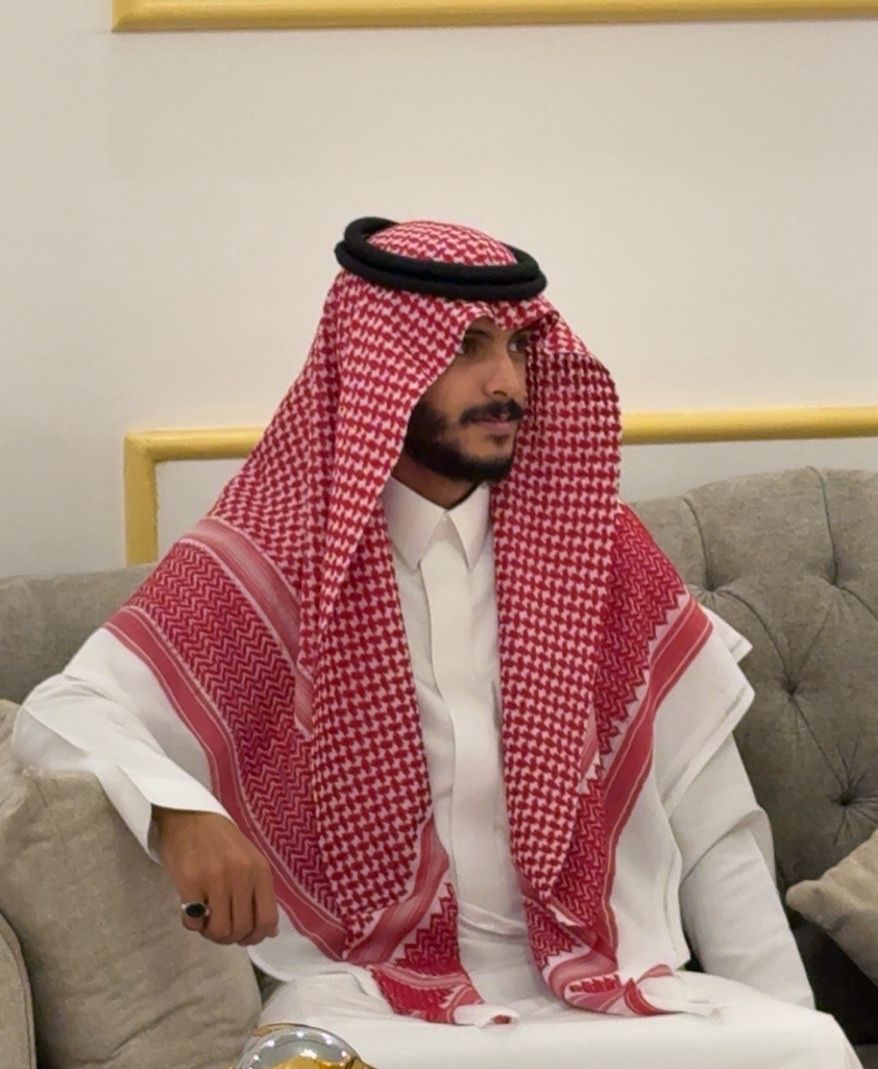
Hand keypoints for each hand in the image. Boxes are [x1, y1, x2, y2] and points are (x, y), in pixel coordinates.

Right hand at [154, 807, 279, 945]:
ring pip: (219, 930)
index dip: (255, 937)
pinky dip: (192, 924)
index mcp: (260, 871)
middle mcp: (241, 875)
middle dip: (230, 937)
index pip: (266, 920)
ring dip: (211, 933)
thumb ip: (261, 895)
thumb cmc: (222, 842)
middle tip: (219, 926)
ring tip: (206, 919)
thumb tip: (271, 932)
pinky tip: (192, 909)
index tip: (243, 937)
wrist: (190, 818)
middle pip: (241, 929)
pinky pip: (193, 923)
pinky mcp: (189, 882)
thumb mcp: (250, 862)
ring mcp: (215, 878)